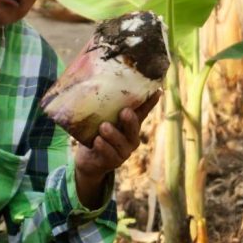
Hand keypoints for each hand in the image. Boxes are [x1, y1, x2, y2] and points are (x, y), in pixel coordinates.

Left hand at [74, 92, 160, 207]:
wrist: (86, 160)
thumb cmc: (93, 133)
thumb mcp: (98, 118)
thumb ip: (101, 106)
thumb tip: (95, 80)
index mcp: (129, 124)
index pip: (141, 111)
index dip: (149, 102)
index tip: (156, 91)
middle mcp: (130, 137)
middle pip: (134, 128)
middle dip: (130, 120)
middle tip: (125, 112)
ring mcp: (123, 151)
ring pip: (122, 142)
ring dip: (113, 134)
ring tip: (103, 127)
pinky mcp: (113, 162)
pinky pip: (110, 155)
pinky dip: (104, 147)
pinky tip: (97, 141)